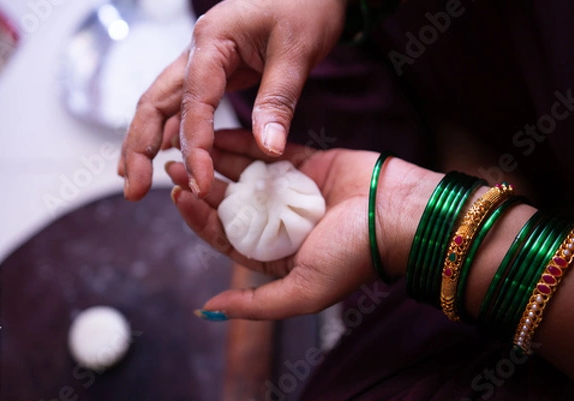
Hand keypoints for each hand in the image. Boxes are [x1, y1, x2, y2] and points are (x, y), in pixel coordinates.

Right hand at [118, 0, 348, 200]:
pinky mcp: (213, 73)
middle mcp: (197, 52)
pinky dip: (171, 130)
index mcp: (212, 41)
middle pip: (154, 102)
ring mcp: (201, 62)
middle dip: (138, 147)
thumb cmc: (305, 7)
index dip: (195, 147)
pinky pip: (184, 105)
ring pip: (162, 104)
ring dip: (145, 141)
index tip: (201, 184)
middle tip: (130, 189)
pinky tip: (164, 152)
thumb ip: (278, 101)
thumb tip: (269, 149)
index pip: (194, 103)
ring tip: (132, 178)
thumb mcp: (296, 52)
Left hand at [166, 130, 431, 319]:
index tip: (179, 196)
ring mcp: (289, 191)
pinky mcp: (304, 163)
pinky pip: (268, 151)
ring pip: (244, 174)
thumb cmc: (352, 256)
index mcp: (273, 254)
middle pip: (229, 202)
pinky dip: (246, 143)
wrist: (397, 214)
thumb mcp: (301, 292)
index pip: (224, 235)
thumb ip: (256, 305)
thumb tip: (208, 309)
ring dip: (217, 161)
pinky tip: (223, 133)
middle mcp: (278, 222)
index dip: (199, 218)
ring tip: (191, 144)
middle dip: (200, 185)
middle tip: (175, 166)